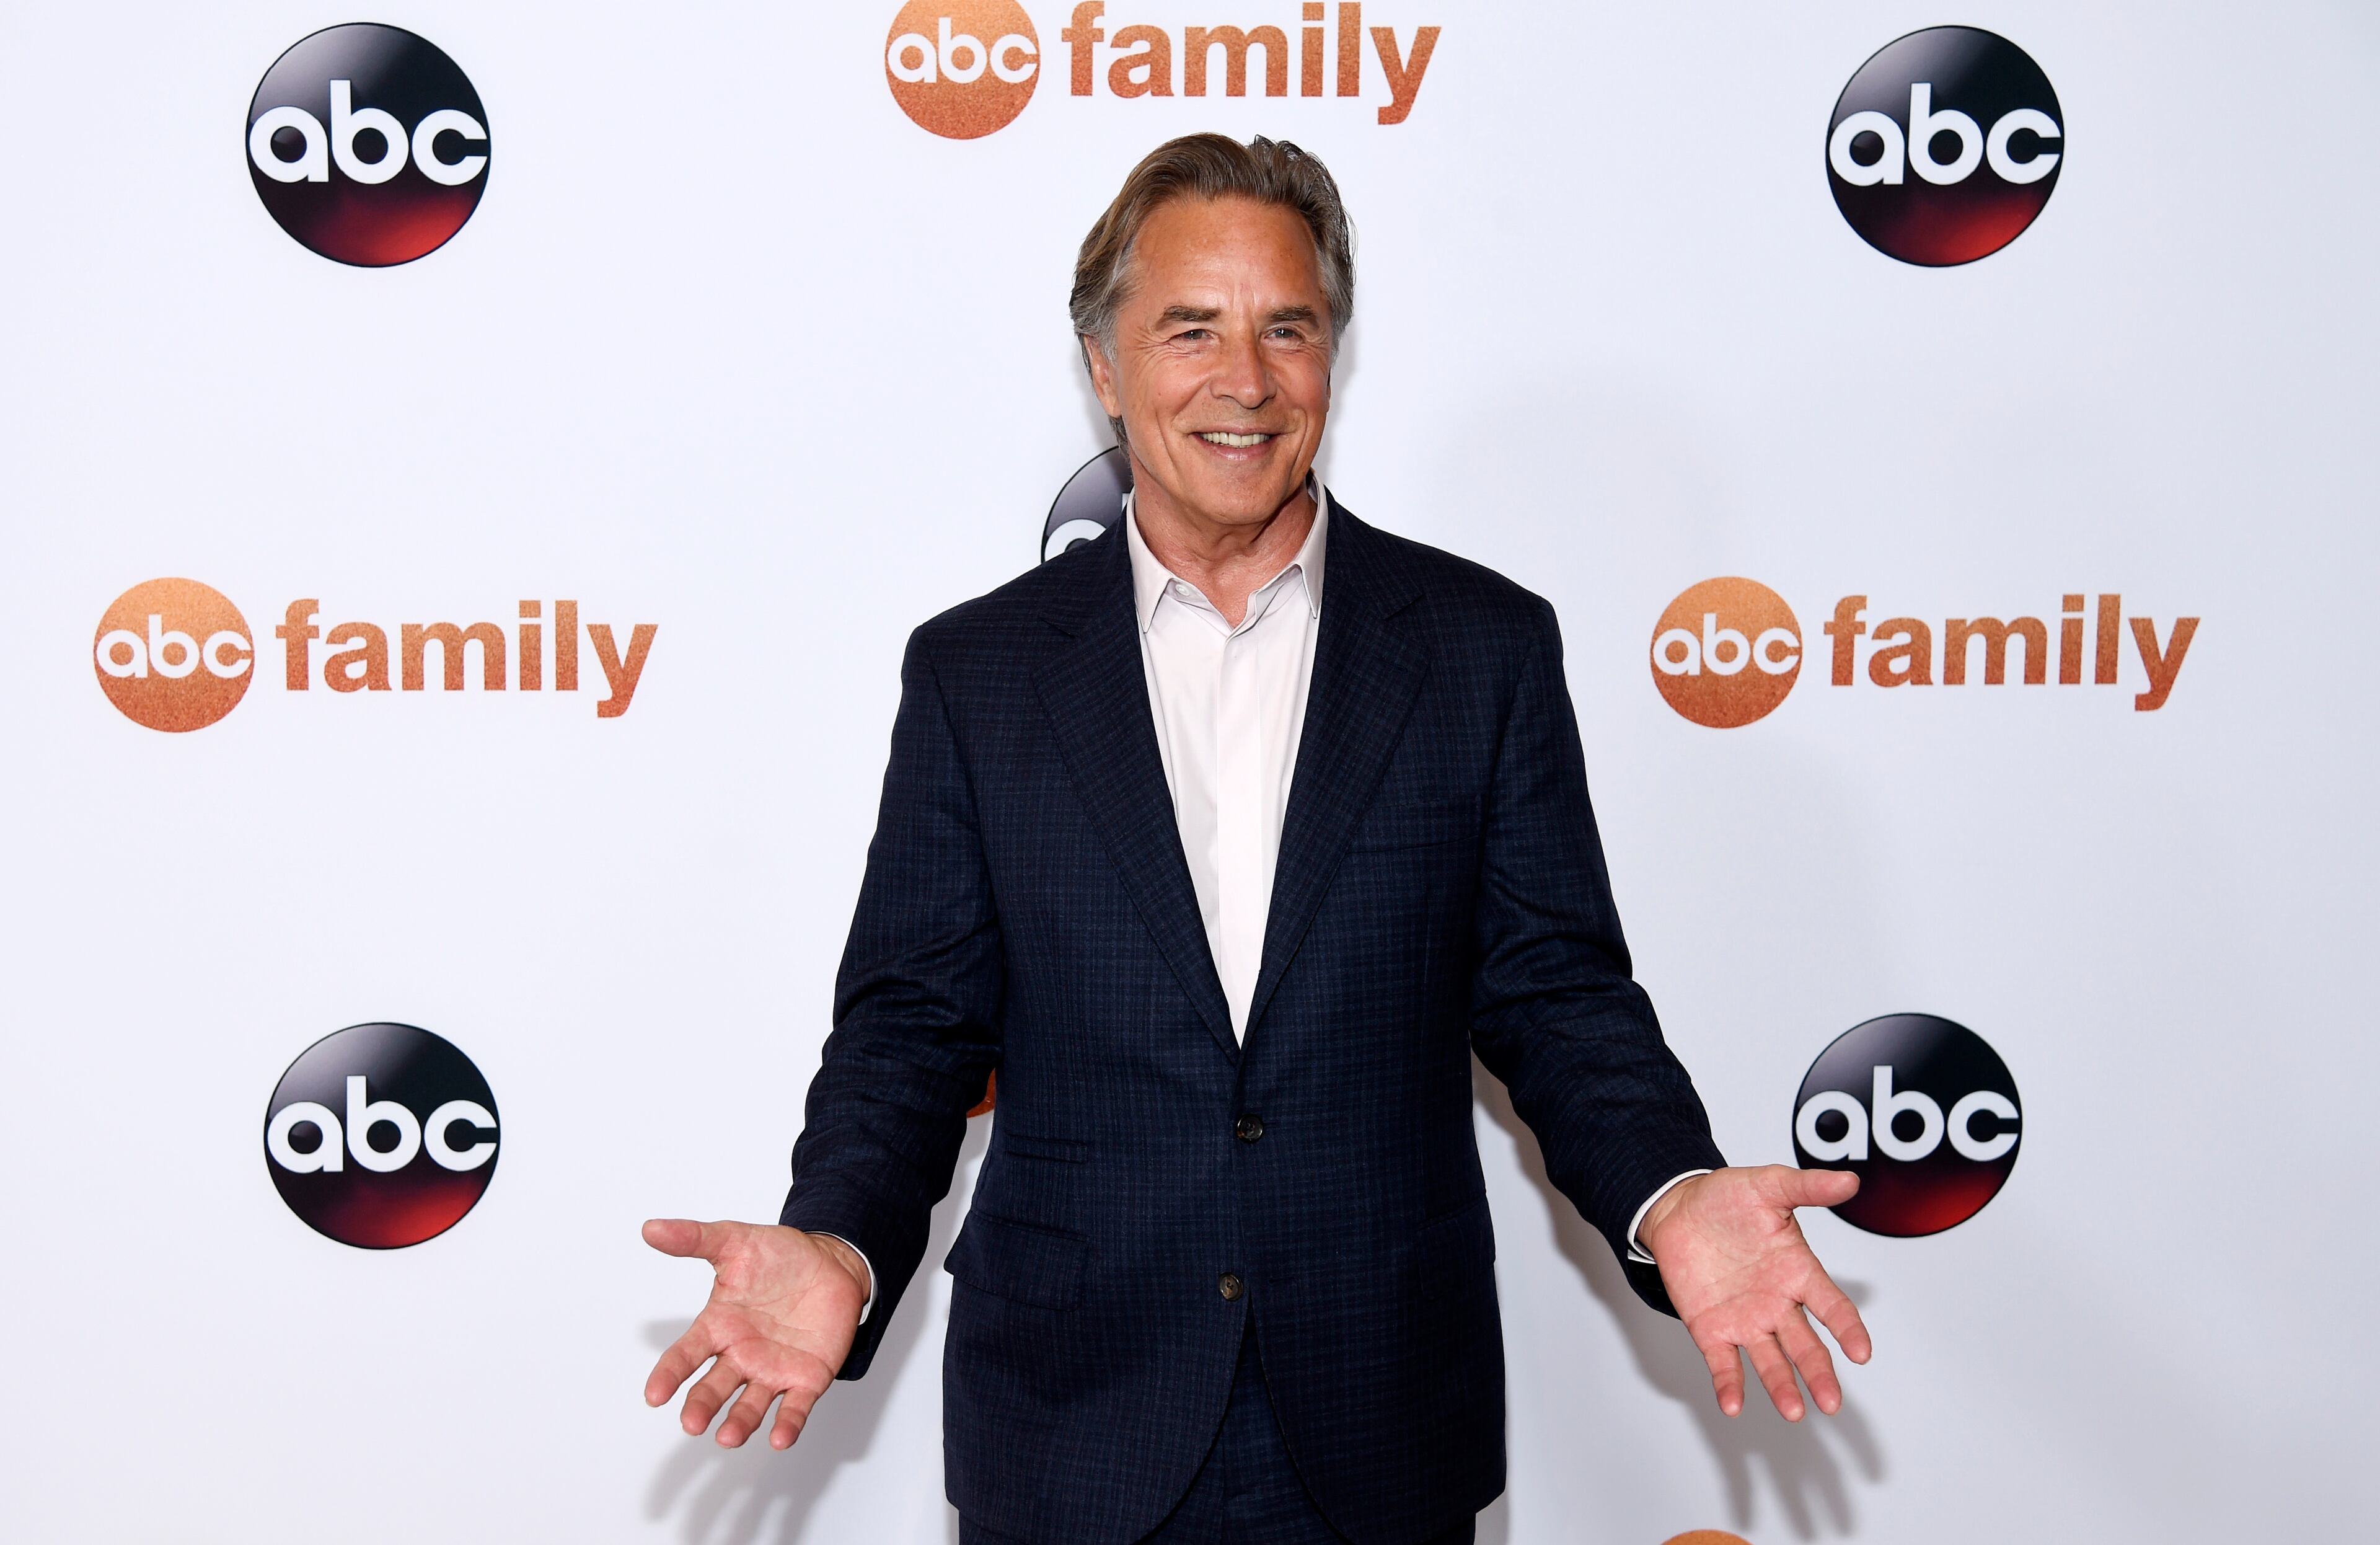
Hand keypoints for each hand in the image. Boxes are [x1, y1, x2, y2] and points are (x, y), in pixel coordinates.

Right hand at [641, 1219, 869, 1448]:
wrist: (832, 1261)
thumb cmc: (779, 1256)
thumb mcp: (736, 1240)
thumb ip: (695, 1238)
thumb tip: (651, 1228)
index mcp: (719, 1326)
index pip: (686, 1354)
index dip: (669, 1375)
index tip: (654, 1395)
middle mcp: (740, 1355)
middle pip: (714, 1387)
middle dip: (701, 1405)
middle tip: (692, 1423)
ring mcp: (772, 1370)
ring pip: (749, 1404)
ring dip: (738, 1422)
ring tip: (727, 1437)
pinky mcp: (806, 1379)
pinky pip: (794, 1407)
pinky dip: (787, 1423)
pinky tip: (780, 1437)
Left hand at [1639, 1166, 1871, 1421]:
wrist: (1677, 1208)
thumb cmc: (1727, 1198)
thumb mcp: (1768, 1185)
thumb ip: (1808, 1188)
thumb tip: (1850, 1180)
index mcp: (1798, 1272)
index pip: (1832, 1306)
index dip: (1848, 1328)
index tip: (1862, 1352)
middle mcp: (1777, 1304)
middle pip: (1805, 1346)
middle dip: (1820, 1374)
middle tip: (1832, 1402)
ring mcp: (1746, 1320)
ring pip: (1770, 1360)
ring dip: (1782, 1386)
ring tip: (1794, 1412)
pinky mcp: (1712, 1329)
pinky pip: (1723, 1362)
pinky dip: (1729, 1384)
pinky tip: (1733, 1404)